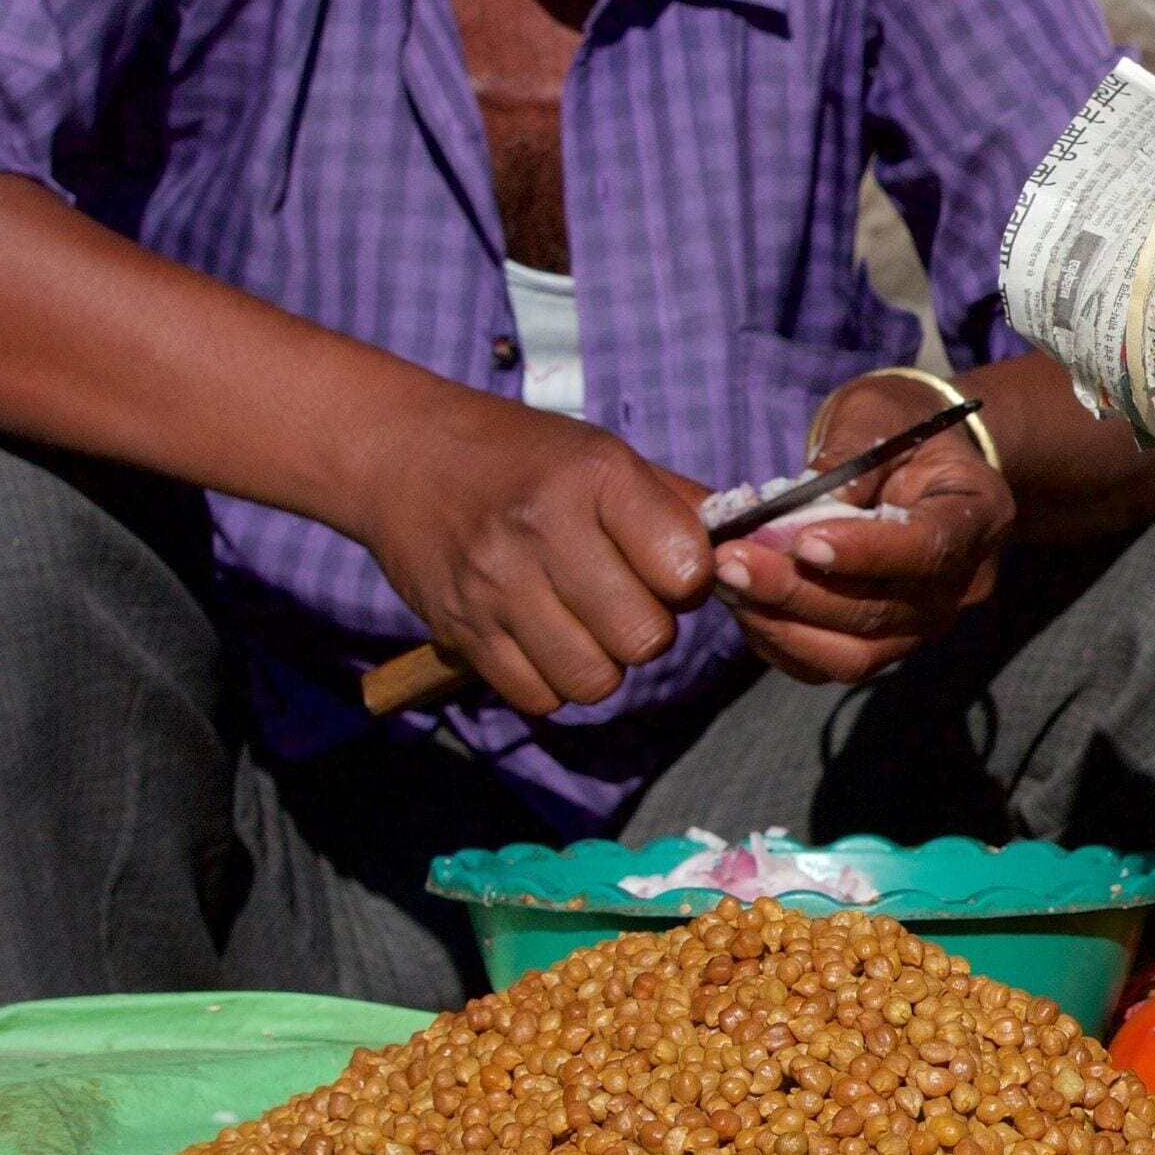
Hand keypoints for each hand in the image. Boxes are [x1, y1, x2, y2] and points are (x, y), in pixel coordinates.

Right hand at [349, 389, 712, 716]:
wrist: (405, 457)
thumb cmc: (528, 459)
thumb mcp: (608, 457)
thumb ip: (681, 507)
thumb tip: (749, 553)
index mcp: (598, 478)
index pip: (688, 570)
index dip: (689, 580)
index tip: (667, 565)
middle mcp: (544, 530)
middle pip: (645, 638)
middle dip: (649, 628)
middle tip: (624, 599)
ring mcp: (496, 585)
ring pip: (594, 680)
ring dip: (602, 663)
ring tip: (585, 623)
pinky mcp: (461, 630)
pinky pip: (539, 698)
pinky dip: (552, 681)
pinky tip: (544, 639)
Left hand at [713, 372, 1012, 683]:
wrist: (919, 459)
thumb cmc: (900, 425)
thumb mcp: (879, 415)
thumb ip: (847, 457)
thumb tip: (796, 511)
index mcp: (977, 514)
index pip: (929, 548)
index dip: (867, 553)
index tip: (802, 542)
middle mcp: (962, 583)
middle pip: (881, 612)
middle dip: (798, 591)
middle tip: (730, 561)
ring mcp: (925, 622)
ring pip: (855, 654)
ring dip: (782, 624)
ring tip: (728, 583)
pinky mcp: (886, 643)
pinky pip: (829, 664)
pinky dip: (780, 641)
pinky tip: (742, 604)